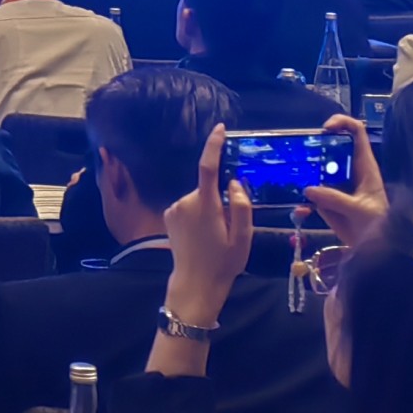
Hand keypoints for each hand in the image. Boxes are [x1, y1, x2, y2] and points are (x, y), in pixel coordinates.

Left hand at [162, 125, 255, 325]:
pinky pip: (190, 207)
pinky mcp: (170, 216)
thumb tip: (233, 182)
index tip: (220, 129)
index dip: (213, 146)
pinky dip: (199, 214)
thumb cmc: (223, 263)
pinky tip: (202, 236)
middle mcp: (186, 202)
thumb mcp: (242, 237)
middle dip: (221, 200)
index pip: (208, 168)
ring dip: (210, 209)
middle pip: (209, 188)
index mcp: (206, 205)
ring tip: (215, 236)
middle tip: (228, 227)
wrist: (195, 284)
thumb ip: (241, 206)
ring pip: (200, 198)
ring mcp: (175, 209)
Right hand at [300, 114, 388, 249]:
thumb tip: (308, 190)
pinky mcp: (325, 199)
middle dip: (314, 146)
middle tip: (300, 154)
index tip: (325, 128)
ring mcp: (335, 184)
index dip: (342, 123)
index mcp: (364, 166)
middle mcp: (348, 170)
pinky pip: (309, 193)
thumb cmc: (378, 224)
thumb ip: (336, 199)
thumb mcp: (360, 210)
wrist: (375, 248)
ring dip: (302, 173)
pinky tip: (300, 211)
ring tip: (291, 178)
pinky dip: (301, 200)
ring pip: (316, 169)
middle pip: (330, 147)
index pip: (356, 132)